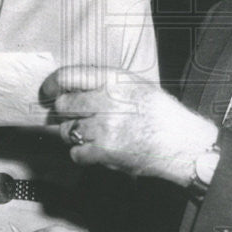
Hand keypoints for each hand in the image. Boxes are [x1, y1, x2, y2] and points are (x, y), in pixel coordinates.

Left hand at [42, 65, 218, 185]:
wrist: (182, 142)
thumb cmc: (161, 113)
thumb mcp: (136, 85)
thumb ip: (106, 84)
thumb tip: (73, 89)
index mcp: (114, 80)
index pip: (69, 76)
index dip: (52, 84)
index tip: (48, 92)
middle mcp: (106, 100)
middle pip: (64, 106)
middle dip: (67, 115)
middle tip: (78, 120)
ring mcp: (104, 126)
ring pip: (68, 132)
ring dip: (76, 136)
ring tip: (95, 136)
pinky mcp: (105, 150)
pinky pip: (76, 153)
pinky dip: (83, 155)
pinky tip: (98, 151)